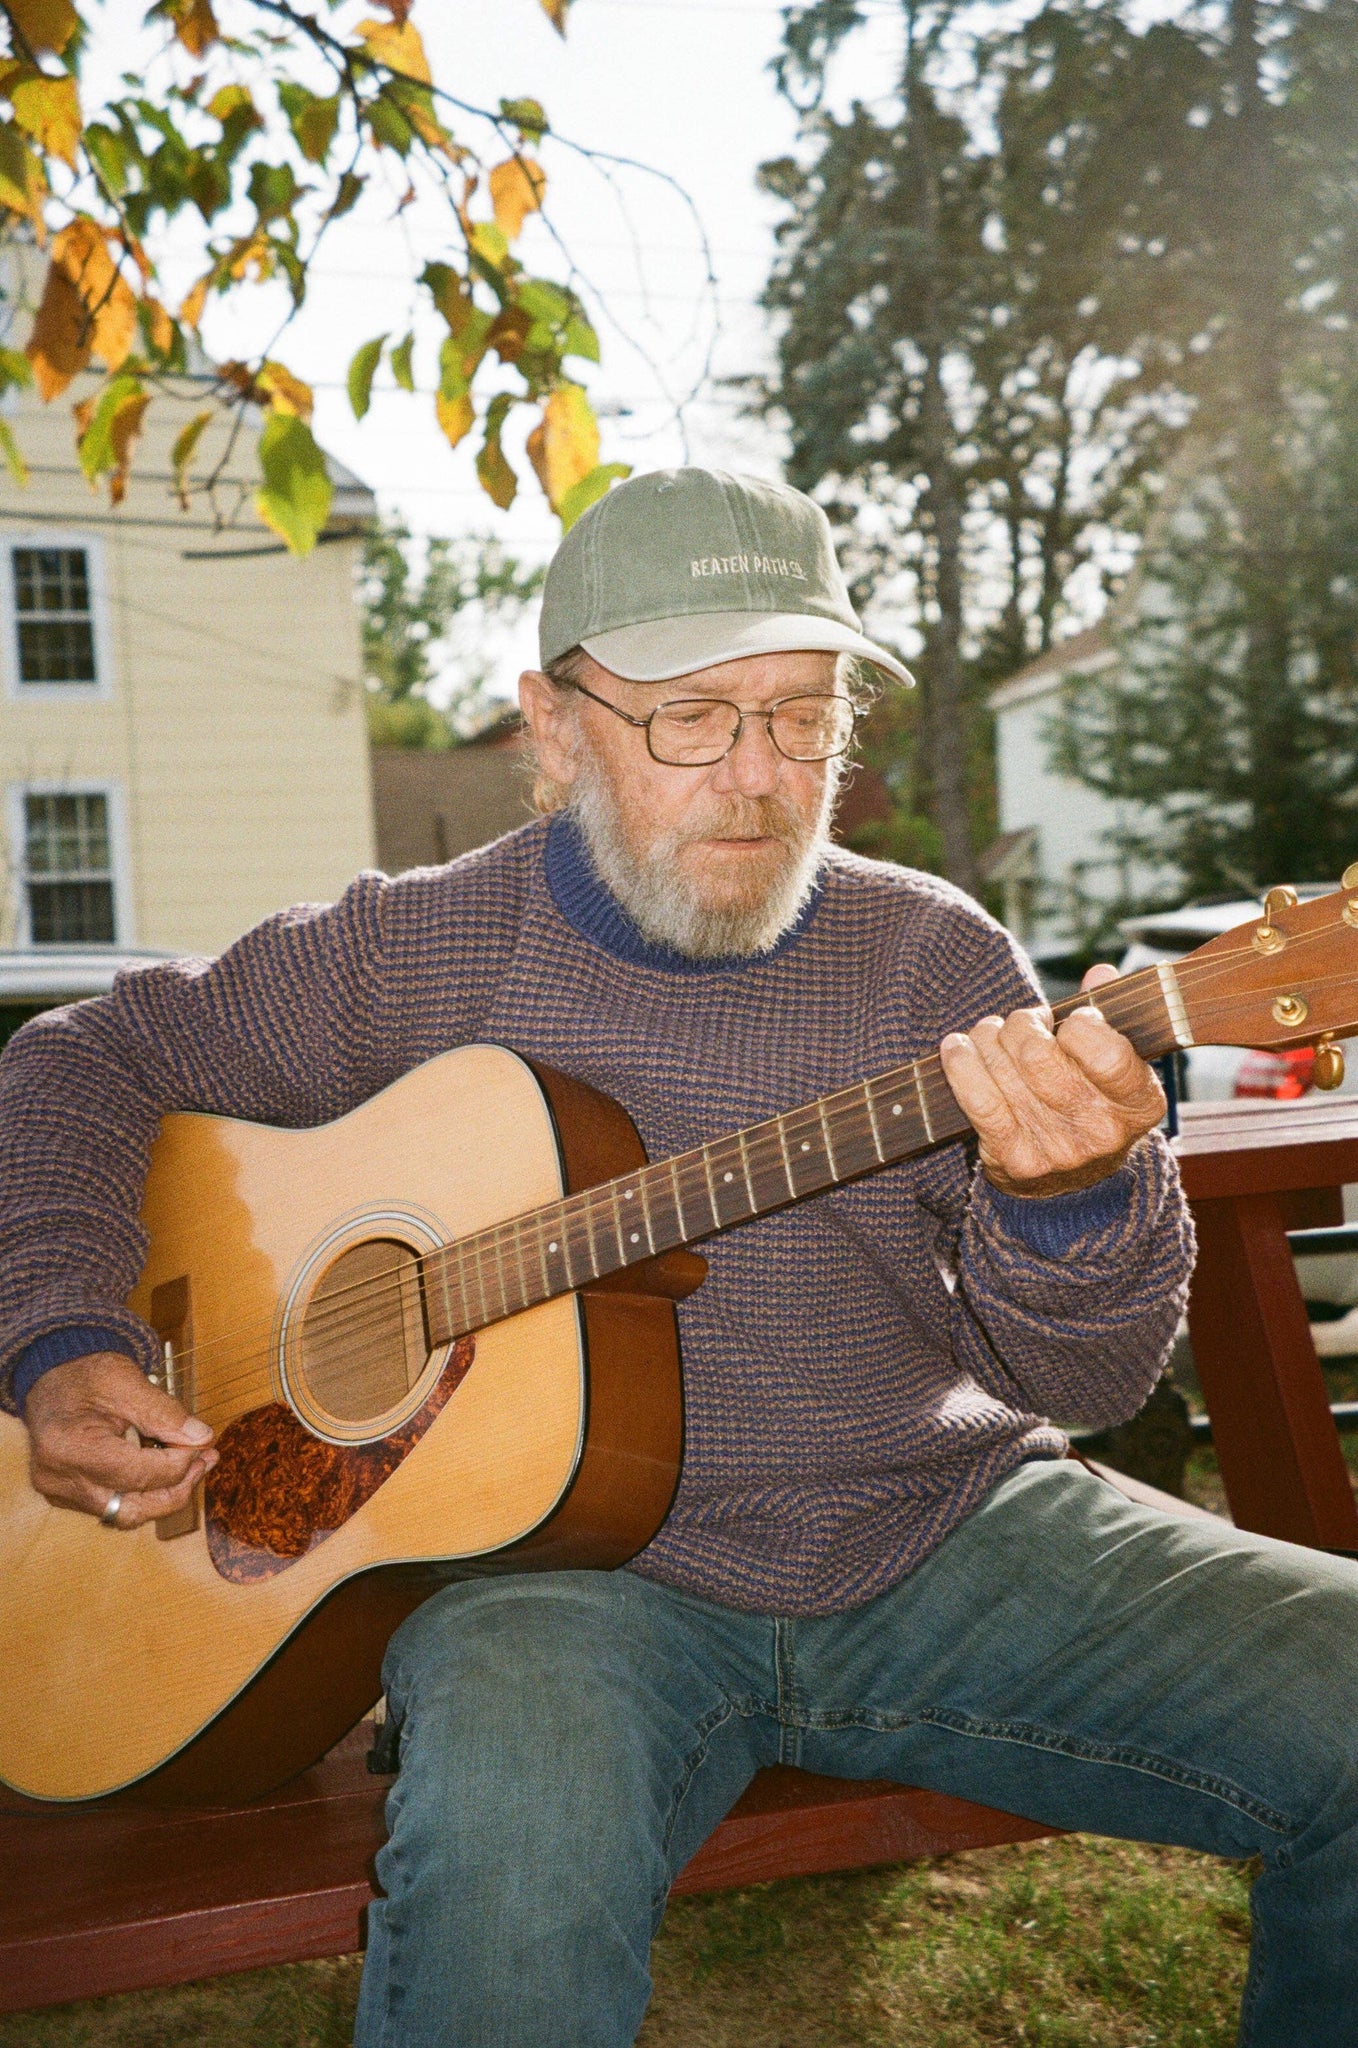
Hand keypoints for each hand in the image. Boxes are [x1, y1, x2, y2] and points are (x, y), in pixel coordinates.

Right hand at [23, 1352, 216, 1529]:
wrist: (53, 1377)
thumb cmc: (87, 1375)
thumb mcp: (128, 1382)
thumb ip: (165, 1413)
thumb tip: (202, 1438)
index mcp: (70, 1448)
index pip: (138, 1475)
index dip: (179, 1464)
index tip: (202, 1444)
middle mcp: (59, 1479)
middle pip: (132, 1509)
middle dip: (176, 1489)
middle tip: (204, 1462)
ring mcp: (60, 1492)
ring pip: (125, 1514)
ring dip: (162, 1494)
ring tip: (191, 1466)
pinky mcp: (66, 1495)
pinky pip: (113, 1506)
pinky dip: (142, 1491)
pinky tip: (162, 1468)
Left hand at [938, 964, 1165, 1199]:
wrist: (1072, 1186)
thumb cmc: (1091, 1106)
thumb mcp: (1116, 1070)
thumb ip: (1109, 1019)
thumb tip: (1099, 973)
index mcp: (1139, 1103)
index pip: (1108, 1054)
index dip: (1080, 1025)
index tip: (1069, 1020)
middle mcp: (1101, 1130)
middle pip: (1040, 1055)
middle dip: (1021, 1024)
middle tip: (1020, 1022)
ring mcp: (1056, 1148)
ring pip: (1005, 1069)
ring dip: (988, 1038)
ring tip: (991, 1033)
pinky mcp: (1014, 1158)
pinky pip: (978, 1099)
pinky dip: (962, 1063)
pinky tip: (957, 1047)